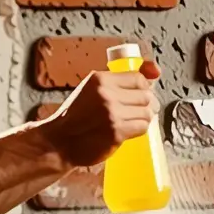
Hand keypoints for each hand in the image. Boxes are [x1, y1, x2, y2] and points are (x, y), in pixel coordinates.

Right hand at [39, 60, 161, 168]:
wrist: (59, 142)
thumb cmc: (75, 117)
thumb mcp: (91, 90)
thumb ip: (117, 81)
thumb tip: (154, 71)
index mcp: (99, 79)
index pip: (138, 78)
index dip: (142, 87)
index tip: (139, 94)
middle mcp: (106, 94)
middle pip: (145, 95)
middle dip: (143, 104)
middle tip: (133, 111)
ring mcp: (112, 113)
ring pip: (146, 112)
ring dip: (141, 118)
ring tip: (129, 121)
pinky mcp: (116, 132)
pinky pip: (142, 127)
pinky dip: (138, 129)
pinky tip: (127, 130)